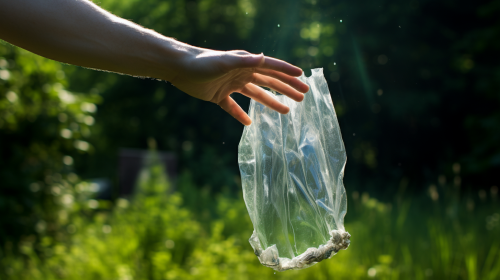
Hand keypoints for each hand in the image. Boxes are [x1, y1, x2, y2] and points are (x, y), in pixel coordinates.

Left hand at [170, 49, 308, 125]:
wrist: (180, 68)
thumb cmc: (202, 62)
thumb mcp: (225, 61)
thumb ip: (245, 61)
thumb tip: (264, 58)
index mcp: (246, 63)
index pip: (271, 67)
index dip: (287, 72)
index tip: (303, 78)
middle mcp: (241, 73)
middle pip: (269, 82)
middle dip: (286, 89)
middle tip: (302, 96)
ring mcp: (231, 85)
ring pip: (256, 95)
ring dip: (271, 102)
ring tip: (286, 112)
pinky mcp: (219, 96)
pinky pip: (233, 107)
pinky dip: (241, 115)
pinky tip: (249, 123)